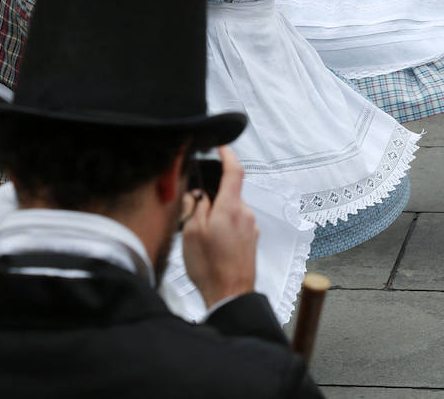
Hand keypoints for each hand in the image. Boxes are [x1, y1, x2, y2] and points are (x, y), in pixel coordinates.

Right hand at [180, 147, 258, 307]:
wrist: (231, 294)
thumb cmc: (210, 267)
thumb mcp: (191, 233)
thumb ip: (197, 207)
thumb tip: (201, 193)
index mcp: (230, 207)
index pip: (235, 172)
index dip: (228, 156)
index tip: (222, 148)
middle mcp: (245, 214)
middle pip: (229, 193)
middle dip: (212, 198)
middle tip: (194, 214)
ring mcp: (251, 227)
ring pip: (231, 210)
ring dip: (217, 216)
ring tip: (202, 237)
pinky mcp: (251, 240)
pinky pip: (236, 224)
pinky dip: (224, 228)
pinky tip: (213, 246)